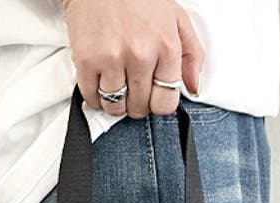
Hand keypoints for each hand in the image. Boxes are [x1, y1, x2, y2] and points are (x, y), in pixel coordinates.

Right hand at [61, 0, 203, 118]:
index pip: (165, 102)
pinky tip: (101, 82)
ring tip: (117, 85)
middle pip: (140, 107)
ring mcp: (112, 59)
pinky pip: (92, 98)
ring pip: (115, 107)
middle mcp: (140, 54)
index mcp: (166, 46)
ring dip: (115, 102)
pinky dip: (96, 97)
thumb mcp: (176, 18)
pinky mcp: (86, 60)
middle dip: (137, 103)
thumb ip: (191, 54)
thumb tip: (192, 88)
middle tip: (133, 88)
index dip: (158, 103)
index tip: (153, 97)